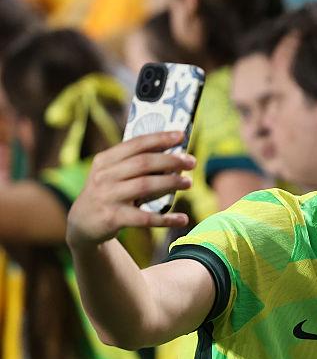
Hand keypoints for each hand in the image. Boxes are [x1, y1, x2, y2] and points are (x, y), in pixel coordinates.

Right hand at [66, 131, 194, 248]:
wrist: (82, 223)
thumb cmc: (107, 193)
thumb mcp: (111, 174)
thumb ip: (134, 165)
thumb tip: (173, 156)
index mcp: (105, 160)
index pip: (135, 144)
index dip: (159, 138)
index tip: (181, 135)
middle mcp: (104, 176)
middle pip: (143, 163)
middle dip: (170, 160)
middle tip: (191, 161)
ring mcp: (108, 197)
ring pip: (145, 186)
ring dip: (170, 183)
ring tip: (189, 183)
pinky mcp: (113, 218)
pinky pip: (145, 218)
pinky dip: (166, 219)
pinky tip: (183, 219)